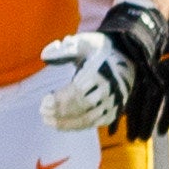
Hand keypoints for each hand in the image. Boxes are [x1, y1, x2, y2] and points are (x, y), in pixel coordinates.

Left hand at [41, 0, 168, 143]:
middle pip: (82, 106)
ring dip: (65, 122)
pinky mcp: (114, 112)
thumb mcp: (83, 43)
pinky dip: (76, 126)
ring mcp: (114, 102)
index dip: (60, 99)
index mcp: (102, 71)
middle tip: (42, 112)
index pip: (78, 91)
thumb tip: (44, 56)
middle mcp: (111, 88)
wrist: (125, 60)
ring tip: (48, 121)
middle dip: (60, 111)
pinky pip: (93, 124)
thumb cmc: (98, 51)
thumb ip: (63, 49)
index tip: (44, 100)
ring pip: (88, 119)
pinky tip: (61, 124)